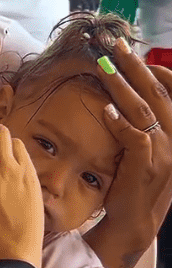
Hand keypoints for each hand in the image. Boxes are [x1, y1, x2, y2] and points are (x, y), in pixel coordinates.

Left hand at [89, 39, 171, 267]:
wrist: (134, 221)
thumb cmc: (134, 182)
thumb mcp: (145, 150)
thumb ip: (141, 124)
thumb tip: (121, 98)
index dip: (159, 72)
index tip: (140, 55)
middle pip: (158, 94)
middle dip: (136, 67)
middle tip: (116, 46)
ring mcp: (164, 153)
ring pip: (145, 110)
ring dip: (123, 86)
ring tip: (104, 67)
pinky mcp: (146, 166)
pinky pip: (135, 136)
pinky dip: (119, 121)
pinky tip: (106, 109)